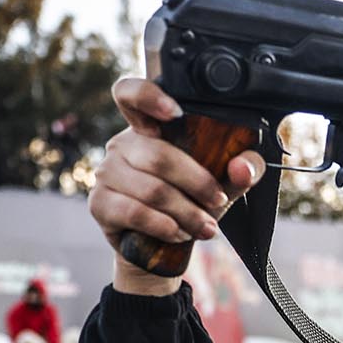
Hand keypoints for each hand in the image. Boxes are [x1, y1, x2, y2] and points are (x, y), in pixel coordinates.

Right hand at [88, 78, 264, 295]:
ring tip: (204, 226)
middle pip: (159, 156)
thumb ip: (242, 170)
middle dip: (197, 183)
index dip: (147, 96)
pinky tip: (178, 233)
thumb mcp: (222, 184)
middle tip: (218, 202)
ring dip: (186, 213)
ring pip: (152, 189)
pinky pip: (136, 212)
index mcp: (148, 127)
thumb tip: (242, 166)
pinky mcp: (99, 203)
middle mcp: (122, 144)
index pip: (130, 95)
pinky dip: (164, 226)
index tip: (176, 113)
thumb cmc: (188, 202)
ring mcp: (106, 172)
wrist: (160, 247)